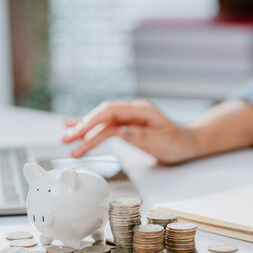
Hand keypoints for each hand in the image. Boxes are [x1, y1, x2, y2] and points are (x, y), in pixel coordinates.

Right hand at [61, 99, 198, 164]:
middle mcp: (132, 109)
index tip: (80, 134)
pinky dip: (90, 125)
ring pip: (101, 119)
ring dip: (83, 128)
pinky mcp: (125, 122)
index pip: (111, 112)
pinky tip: (74, 125)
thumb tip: (119, 131)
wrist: (187, 142)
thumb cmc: (177, 143)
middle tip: (67, 140)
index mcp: (141, 110)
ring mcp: (128, 115)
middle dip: (83, 127)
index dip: (94, 122)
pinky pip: (104, 123)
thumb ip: (139, 136)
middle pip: (102, 115)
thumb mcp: (161, 142)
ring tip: (65, 137)